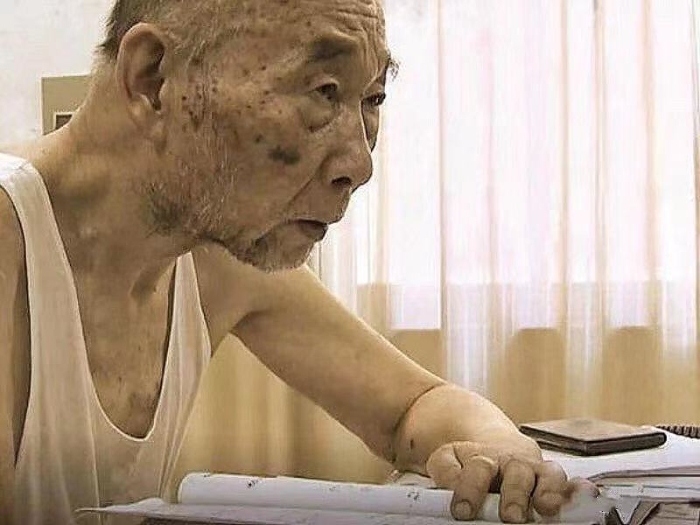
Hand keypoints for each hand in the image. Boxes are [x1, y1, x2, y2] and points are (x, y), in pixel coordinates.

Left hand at [426, 437, 597, 521]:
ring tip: (546, 507)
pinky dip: (578, 489)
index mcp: (483, 458)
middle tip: (510, 516)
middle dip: (515, 495)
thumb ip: (445, 470)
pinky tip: (585, 494)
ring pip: (547, 476)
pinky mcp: (554, 480)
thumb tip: (449, 486)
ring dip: (548, 492)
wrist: (497, 445)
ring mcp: (536, 470)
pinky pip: (570, 482)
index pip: (477, 470)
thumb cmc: (471, 460)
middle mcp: (513, 463)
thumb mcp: (449, 458)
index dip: (470, 490)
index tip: (462, 511)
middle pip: (517, 474)